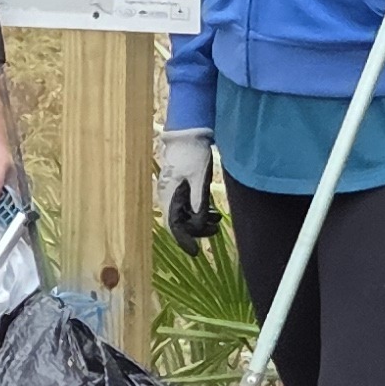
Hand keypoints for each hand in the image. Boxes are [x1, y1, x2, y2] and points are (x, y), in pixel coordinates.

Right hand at [155, 128, 218, 245]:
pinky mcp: (180, 186)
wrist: (189, 132)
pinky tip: (212, 212)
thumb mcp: (199, 178)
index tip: (194, 252)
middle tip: (214, 231)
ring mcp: (173, 190)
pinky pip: (187, 205)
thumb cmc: (193, 153)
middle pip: (179, 221)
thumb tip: (198, 223)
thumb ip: (198, 201)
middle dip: (196, 230)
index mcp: (169, 194)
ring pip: (184, 214)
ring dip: (199, 221)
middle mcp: (168, 195)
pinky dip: (199, 211)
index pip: (173, 225)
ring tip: (216, 221)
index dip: (184, 240)